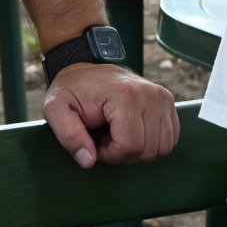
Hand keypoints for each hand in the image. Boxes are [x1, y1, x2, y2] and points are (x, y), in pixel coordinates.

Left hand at [43, 63, 178, 167]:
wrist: (86, 66)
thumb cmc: (72, 89)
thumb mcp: (56, 109)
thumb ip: (68, 136)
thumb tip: (89, 161)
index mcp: (125, 95)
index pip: (130, 146)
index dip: (110, 154)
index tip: (95, 142)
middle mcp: (150, 95)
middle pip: (148, 150)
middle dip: (124, 153)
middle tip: (106, 137)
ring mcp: (162, 97)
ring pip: (162, 148)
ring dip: (139, 149)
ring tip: (119, 134)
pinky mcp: (168, 102)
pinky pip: (170, 139)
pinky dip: (152, 143)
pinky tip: (133, 131)